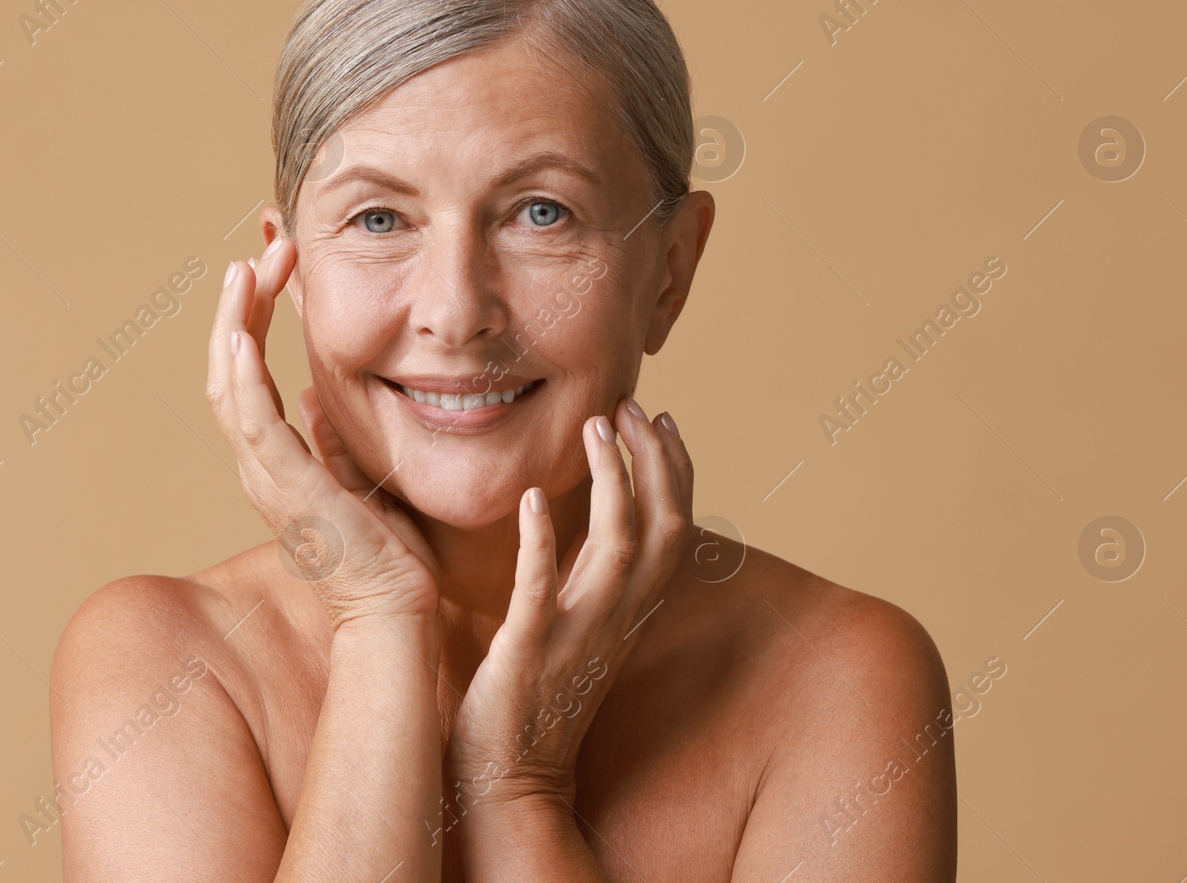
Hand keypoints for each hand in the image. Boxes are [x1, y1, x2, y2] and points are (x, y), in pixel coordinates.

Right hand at [206, 238, 442, 629]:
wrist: (397, 611)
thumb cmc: (386, 557)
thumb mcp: (359, 478)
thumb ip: (333, 438)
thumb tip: (316, 396)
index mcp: (275, 463)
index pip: (247, 376)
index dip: (249, 320)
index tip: (272, 269)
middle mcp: (260, 466)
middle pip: (228, 370)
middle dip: (240, 305)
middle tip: (264, 250)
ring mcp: (267, 477)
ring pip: (229, 385)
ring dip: (234, 322)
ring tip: (247, 268)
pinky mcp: (288, 488)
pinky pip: (251, 422)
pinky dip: (241, 374)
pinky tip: (240, 333)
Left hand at [444, 398, 691, 806]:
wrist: (511, 781)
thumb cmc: (534, 701)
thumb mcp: (576, 629)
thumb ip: (587, 577)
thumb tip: (589, 525)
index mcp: (627, 610)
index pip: (673, 528)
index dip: (675, 470)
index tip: (661, 417)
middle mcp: (616, 619)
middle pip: (663, 527)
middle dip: (654, 460)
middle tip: (631, 404)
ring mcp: (577, 636)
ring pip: (618, 547)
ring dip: (614, 481)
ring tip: (596, 426)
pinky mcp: (528, 655)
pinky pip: (542, 593)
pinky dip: (543, 544)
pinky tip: (536, 499)